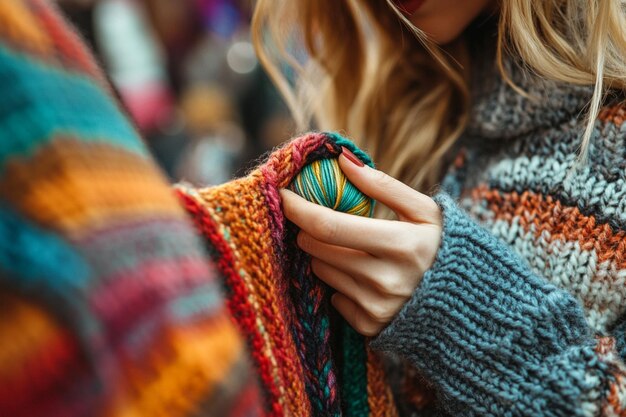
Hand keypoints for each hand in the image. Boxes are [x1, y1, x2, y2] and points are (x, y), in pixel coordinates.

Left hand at [280, 148, 442, 336]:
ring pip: (321, 271)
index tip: (284, 195)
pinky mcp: (370, 326)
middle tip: (322, 222)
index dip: (300, 209)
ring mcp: (377, 307)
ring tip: (353, 250)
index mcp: (401, 245)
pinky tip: (365, 278)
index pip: (330, 226)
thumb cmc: (442, 247)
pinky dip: (341, 283)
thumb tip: (343, 160)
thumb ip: (384, 186)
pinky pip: (334, 297)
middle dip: (310, 231)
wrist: (466, 303)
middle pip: (318, 249)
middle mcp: (386, 280)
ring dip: (324, 255)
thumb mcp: (424, 211)